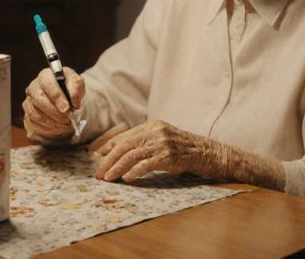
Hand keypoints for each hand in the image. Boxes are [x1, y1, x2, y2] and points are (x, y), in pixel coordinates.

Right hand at [22, 66, 84, 142]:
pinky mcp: (27, 115)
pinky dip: (47, 129)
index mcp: (45, 76)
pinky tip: (58, 129)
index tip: (67, 108)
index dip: (57, 98)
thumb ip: (76, 89)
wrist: (65, 98)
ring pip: (35, 114)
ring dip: (52, 123)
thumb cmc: (69, 88)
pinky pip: (33, 124)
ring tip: (65, 125)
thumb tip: (75, 103)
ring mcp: (28, 102)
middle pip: (38, 100)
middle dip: (54, 112)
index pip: (48, 85)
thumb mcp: (77, 83)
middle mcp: (33, 88)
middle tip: (67, 119)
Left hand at [92, 120, 216, 182]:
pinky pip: (146, 164)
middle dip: (108, 160)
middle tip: (98, 173)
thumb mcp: (163, 139)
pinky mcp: (169, 157)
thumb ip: (145, 142)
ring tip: (107, 178)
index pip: (124, 136)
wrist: (208, 153)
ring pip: (132, 155)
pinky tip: (127, 178)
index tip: (96, 157)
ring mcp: (162, 143)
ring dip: (116, 168)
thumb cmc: (184, 149)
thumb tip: (120, 153)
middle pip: (124, 145)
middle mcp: (155, 131)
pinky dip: (134, 172)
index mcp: (152, 125)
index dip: (107, 147)